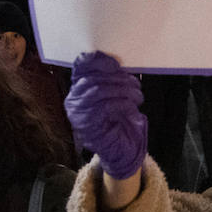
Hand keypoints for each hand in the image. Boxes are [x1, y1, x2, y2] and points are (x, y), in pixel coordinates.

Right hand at [65, 51, 146, 179]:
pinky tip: (133, 108)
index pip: (81, 66)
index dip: (98, 61)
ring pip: (100, 91)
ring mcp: (78, 114)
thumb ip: (111, 80)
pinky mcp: (88, 126)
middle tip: (136, 85)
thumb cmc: (119, 119)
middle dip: (119, 79)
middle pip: (94, 78)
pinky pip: (106, 106)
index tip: (116, 64)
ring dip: (124, 91)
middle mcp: (73, 100)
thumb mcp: (114, 95)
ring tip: (137, 96)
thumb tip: (118, 62)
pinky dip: (123, 104)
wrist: (120, 149)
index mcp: (78, 88)